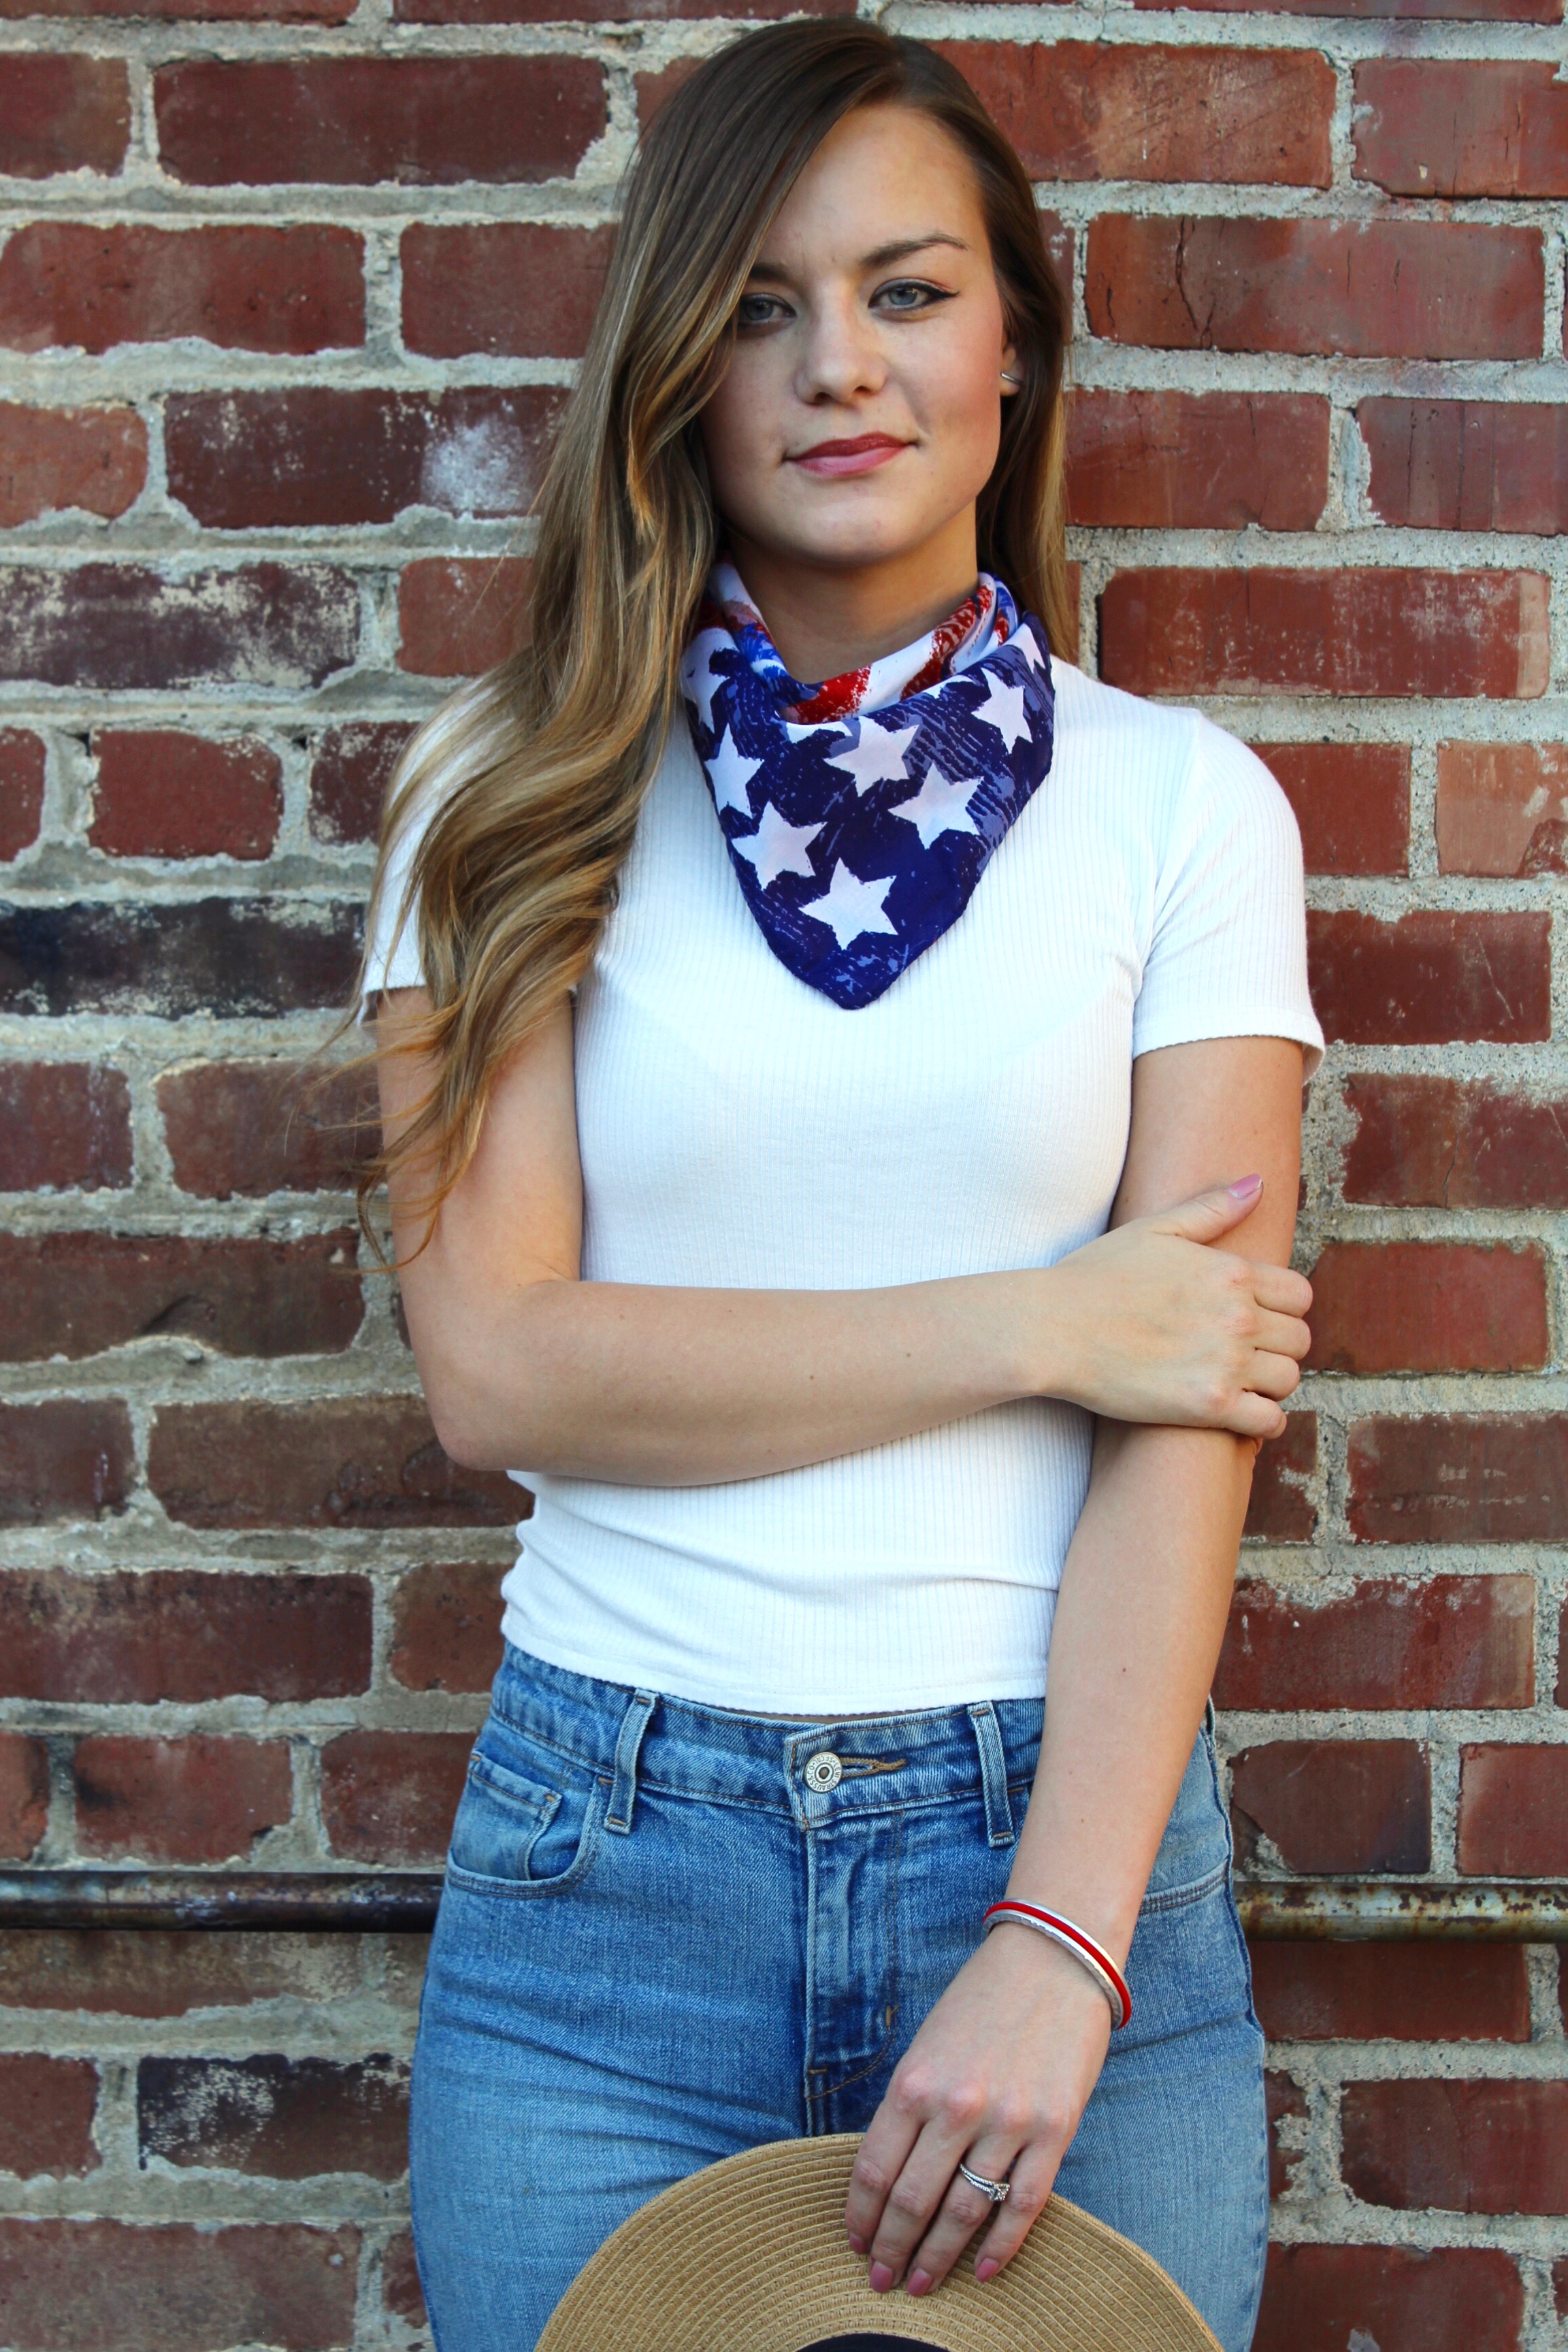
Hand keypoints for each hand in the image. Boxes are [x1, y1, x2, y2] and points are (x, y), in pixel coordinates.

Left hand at [845, 1926, 1111, 2298]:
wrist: (1054, 1959)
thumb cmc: (983, 2000)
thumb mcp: (927, 2045)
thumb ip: (910, 2105)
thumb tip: (891, 2173)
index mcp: (915, 2082)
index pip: (874, 2170)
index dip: (862, 2217)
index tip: (857, 2244)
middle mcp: (956, 2108)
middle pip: (913, 2202)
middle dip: (893, 2250)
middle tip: (883, 2282)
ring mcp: (1008, 2123)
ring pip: (964, 2214)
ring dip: (939, 2259)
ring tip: (922, 2285)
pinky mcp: (1054, 2132)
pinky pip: (1023, 2206)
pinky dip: (1002, 2247)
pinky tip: (984, 2271)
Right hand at [1033, 1175, 1311, 1439]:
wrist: (1051, 1329)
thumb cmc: (1094, 1277)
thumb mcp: (1153, 1229)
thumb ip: (1212, 1209)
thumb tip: (1259, 1183)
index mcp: (1230, 1272)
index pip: (1300, 1295)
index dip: (1284, 1309)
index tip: (1258, 1319)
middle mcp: (1238, 1316)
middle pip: (1299, 1339)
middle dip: (1278, 1346)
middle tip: (1246, 1354)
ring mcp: (1226, 1362)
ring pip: (1288, 1379)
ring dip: (1270, 1383)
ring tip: (1241, 1383)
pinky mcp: (1208, 1406)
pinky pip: (1270, 1421)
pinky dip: (1263, 1421)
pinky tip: (1238, 1412)